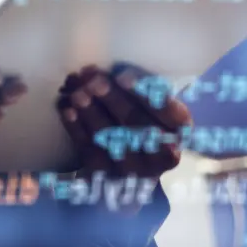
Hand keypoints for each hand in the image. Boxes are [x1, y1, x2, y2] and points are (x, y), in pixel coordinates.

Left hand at [57, 63, 190, 183]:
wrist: (130, 171)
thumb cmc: (141, 122)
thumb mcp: (151, 106)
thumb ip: (137, 88)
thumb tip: (104, 70)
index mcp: (179, 129)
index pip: (169, 112)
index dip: (146, 95)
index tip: (122, 77)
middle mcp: (162, 153)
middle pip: (137, 123)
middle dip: (113, 100)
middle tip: (94, 81)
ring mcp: (134, 168)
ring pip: (112, 138)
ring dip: (92, 113)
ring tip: (77, 93)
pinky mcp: (108, 176)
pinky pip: (91, 151)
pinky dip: (78, 129)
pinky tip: (67, 110)